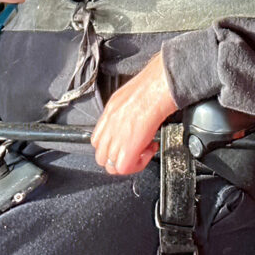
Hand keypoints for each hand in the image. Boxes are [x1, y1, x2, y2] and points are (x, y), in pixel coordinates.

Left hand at [91, 53, 176, 175]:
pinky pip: (125, 168)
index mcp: (109, 113)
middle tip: (133, 152)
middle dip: (117, 159)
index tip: (124, 144)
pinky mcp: (128, 148)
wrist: (157, 88)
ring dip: (128, 163)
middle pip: (101, 157)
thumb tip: (132, 118)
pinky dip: (138, 164)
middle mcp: (109, 127)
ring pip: (111, 166)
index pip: (97, 141)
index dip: (110, 147)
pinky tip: (150, 150)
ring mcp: (116, 138)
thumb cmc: (150, 86)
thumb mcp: (129, 95)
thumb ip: (125, 110)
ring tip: (143, 152)